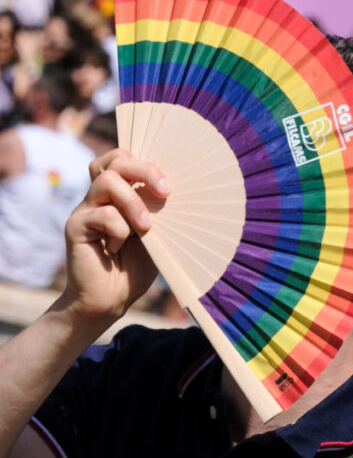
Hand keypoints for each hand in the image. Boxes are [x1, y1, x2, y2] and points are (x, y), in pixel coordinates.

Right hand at [62, 149, 169, 323]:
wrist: (111, 300)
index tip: (169, 186)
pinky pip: (101, 215)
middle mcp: (99, 196)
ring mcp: (85, 209)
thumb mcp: (156, 233)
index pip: (122, 157)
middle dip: (145, 171)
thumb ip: (158, 209)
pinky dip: (118, 229)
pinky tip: (117, 247)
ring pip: (106, 181)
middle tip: (165, 192)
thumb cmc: (137, 265)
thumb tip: (173, 188)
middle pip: (115, 161)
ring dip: (133, 202)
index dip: (146, 164)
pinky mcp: (75, 226)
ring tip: (145, 226)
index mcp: (119, 193)